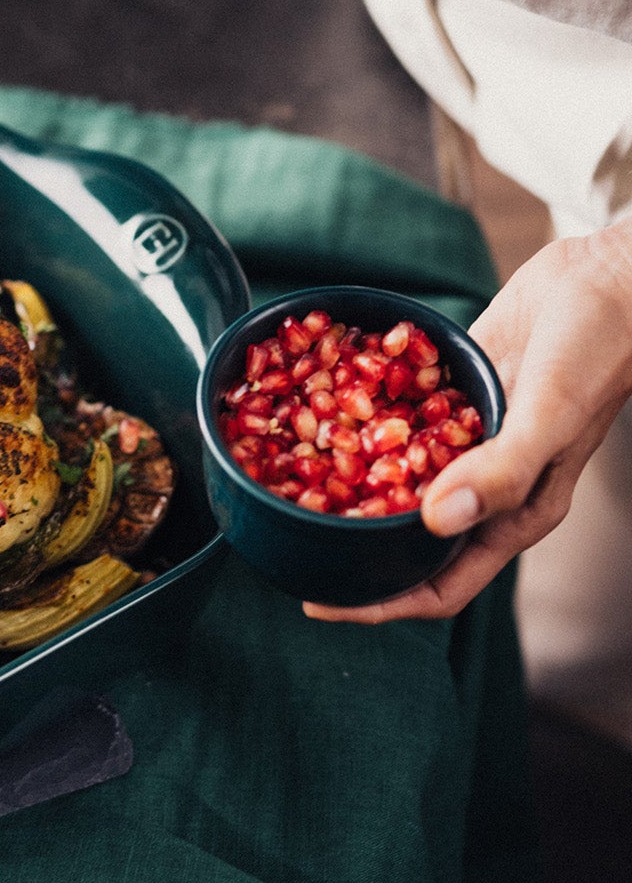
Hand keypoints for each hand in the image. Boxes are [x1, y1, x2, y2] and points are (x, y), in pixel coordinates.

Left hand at [306, 224, 631, 623]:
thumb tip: (435, 521)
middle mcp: (483, 488)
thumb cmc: (598, 349)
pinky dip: (359, 420)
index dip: (380, 602)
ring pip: (393, 481)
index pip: (440, 586)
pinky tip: (316, 408)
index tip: (318, 602)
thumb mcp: (550, 413)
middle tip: (284, 535)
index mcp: (513, 514)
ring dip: (343, 479)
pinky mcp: (450, 401)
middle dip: (348, 546)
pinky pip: (396, 424)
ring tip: (284, 474)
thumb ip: (500, 469)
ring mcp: (463, 444)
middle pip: (404, 542)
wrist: (609, 279)